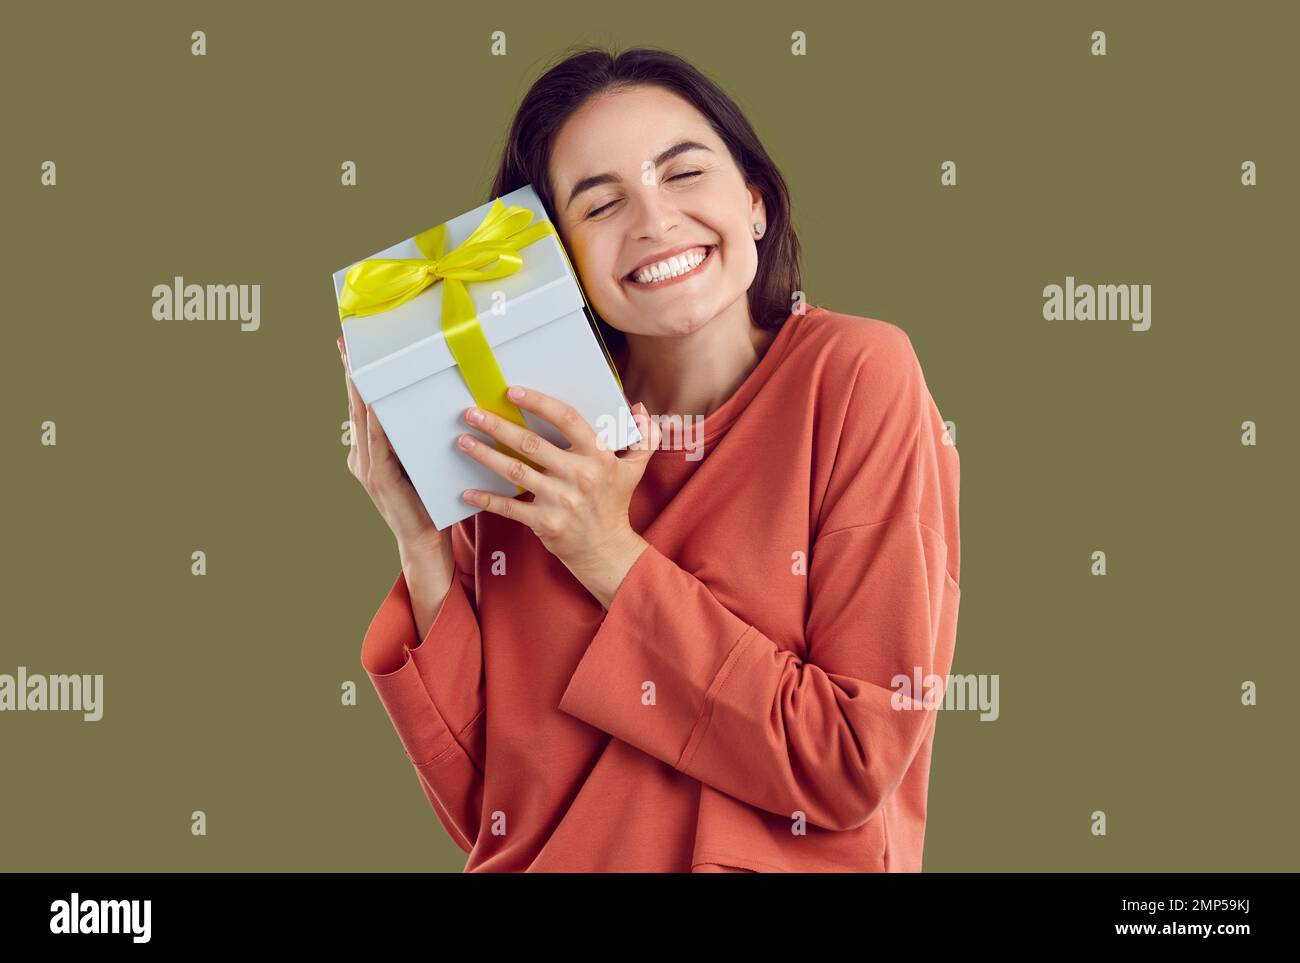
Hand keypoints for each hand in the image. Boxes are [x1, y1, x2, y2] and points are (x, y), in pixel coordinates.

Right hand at [339, 335, 446, 555]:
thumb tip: (433, 402)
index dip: (356, 379)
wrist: (427, 541)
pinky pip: (377, 443)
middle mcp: (362, 457)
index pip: (363, 408)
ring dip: (358, 391)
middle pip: (356, 408)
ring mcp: (366, 468)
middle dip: (351, 375)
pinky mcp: (378, 479)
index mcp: (370, 451)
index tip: (353, 350)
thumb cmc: (431, 501)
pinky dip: (374, 421)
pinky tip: (372, 402)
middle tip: (347, 344)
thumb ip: (417, 437)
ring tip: (356, 364)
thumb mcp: (422, 461)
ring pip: (361, 420)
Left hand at [455, 386, 660, 602]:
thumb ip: (643, 438)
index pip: (566, 420)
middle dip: (497, 426)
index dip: (538, 403)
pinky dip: (487, 500)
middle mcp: (577, 475)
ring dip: (485, 455)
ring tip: (463, 440)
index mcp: (597, 457)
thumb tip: (641, 410)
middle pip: (530, 444)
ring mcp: (560, 500)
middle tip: (472, 413)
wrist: (607, 550)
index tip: (512, 392)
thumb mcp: (634, 469)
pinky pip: (510, 508)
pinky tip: (466, 491)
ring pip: (515, 472)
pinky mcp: (544, 522)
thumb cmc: (615, 504)